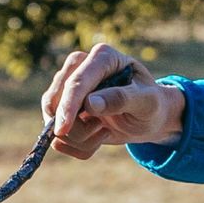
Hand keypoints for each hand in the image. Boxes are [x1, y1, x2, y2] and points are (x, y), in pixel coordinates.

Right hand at [42, 40, 184, 159]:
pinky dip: (78, 146)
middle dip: (76, 127)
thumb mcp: (146, 102)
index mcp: (102, 57)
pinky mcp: (63, 107)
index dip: (67, 106)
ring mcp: (68, 86)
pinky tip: (97, 137)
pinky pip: (57, 136)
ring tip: (104, 132)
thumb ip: (121, 99)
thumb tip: (89, 104)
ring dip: (79, 138)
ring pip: (52, 119)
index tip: (63, 129)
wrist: (149, 117)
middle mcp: (80, 66)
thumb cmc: (151, 104)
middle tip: (104, 131)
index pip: (76, 82)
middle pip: (55, 100)